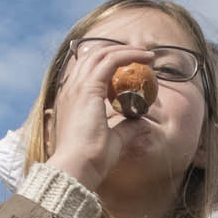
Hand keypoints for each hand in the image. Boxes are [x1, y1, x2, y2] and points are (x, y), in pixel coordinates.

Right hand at [44, 44, 156, 191]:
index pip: (89, 71)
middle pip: (94, 57)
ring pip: (101, 55)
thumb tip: (141, 122)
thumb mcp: (114, 140)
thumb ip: (127, 128)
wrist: (78, 167)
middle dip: (119, 52)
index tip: (132, 67)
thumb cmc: (92, 159)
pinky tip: (143, 58)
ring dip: (125, 51)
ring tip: (146, 54)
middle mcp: (72, 90)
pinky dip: (127, 56)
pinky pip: (110, 62)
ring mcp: (77, 88)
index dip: (111, 64)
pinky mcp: (88, 89)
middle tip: (142, 56)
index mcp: (73, 100)